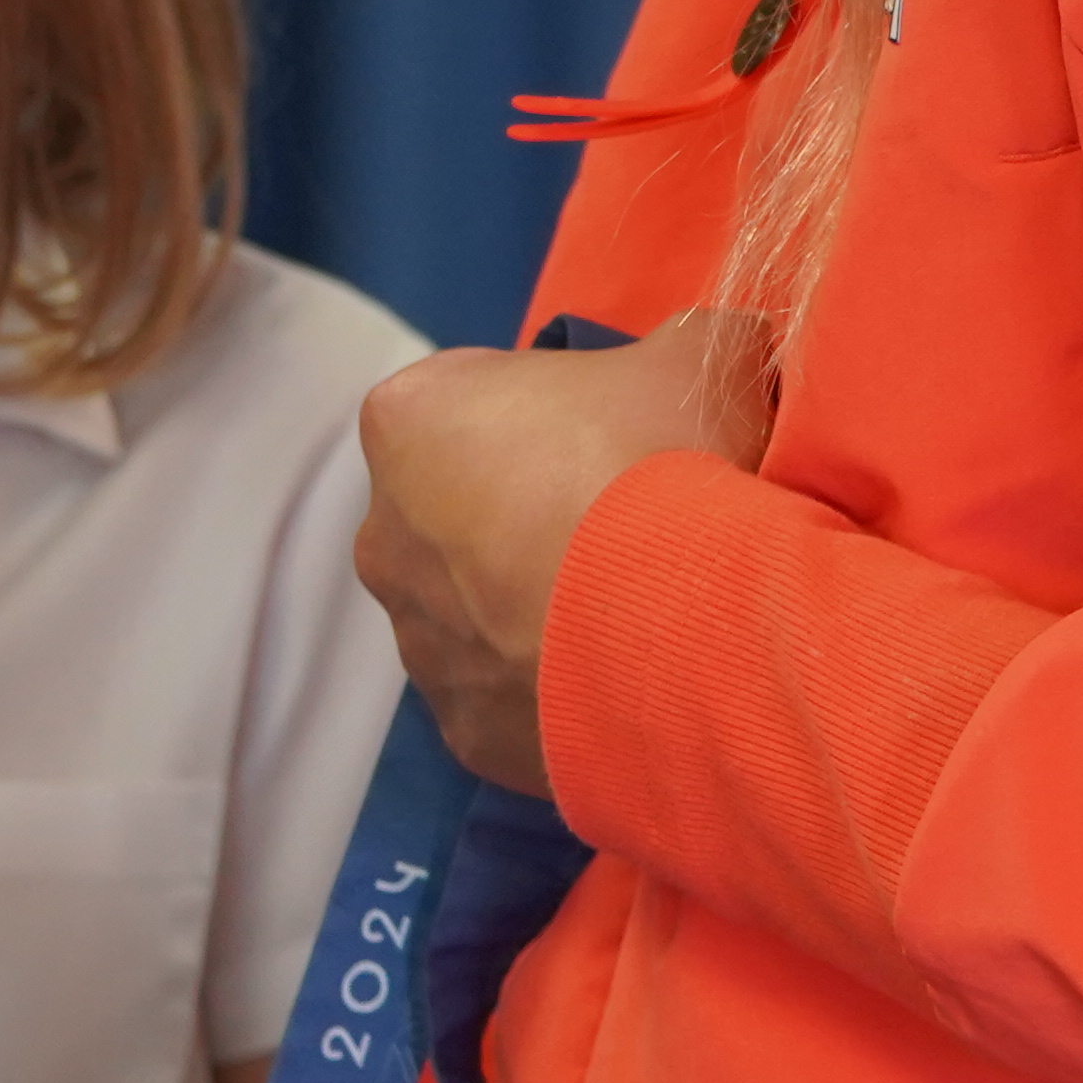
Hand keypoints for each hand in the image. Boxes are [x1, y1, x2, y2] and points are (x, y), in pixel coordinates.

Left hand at [350, 315, 772, 796]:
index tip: (613, 436)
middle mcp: (383, 536)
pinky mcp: (463, 736)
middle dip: (530, 515)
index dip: (548, 413)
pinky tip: (628, 675)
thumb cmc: (669, 465)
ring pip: (478, 614)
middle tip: (630, 523)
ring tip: (637, 609)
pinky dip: (558, 690)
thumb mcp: (699, 358)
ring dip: (538, 606)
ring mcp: (418, 647)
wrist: (695, 634)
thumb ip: (678, 346)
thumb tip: (698, 358)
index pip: (468, 400)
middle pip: (460, 512)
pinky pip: (510, 700)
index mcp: (410, 421)